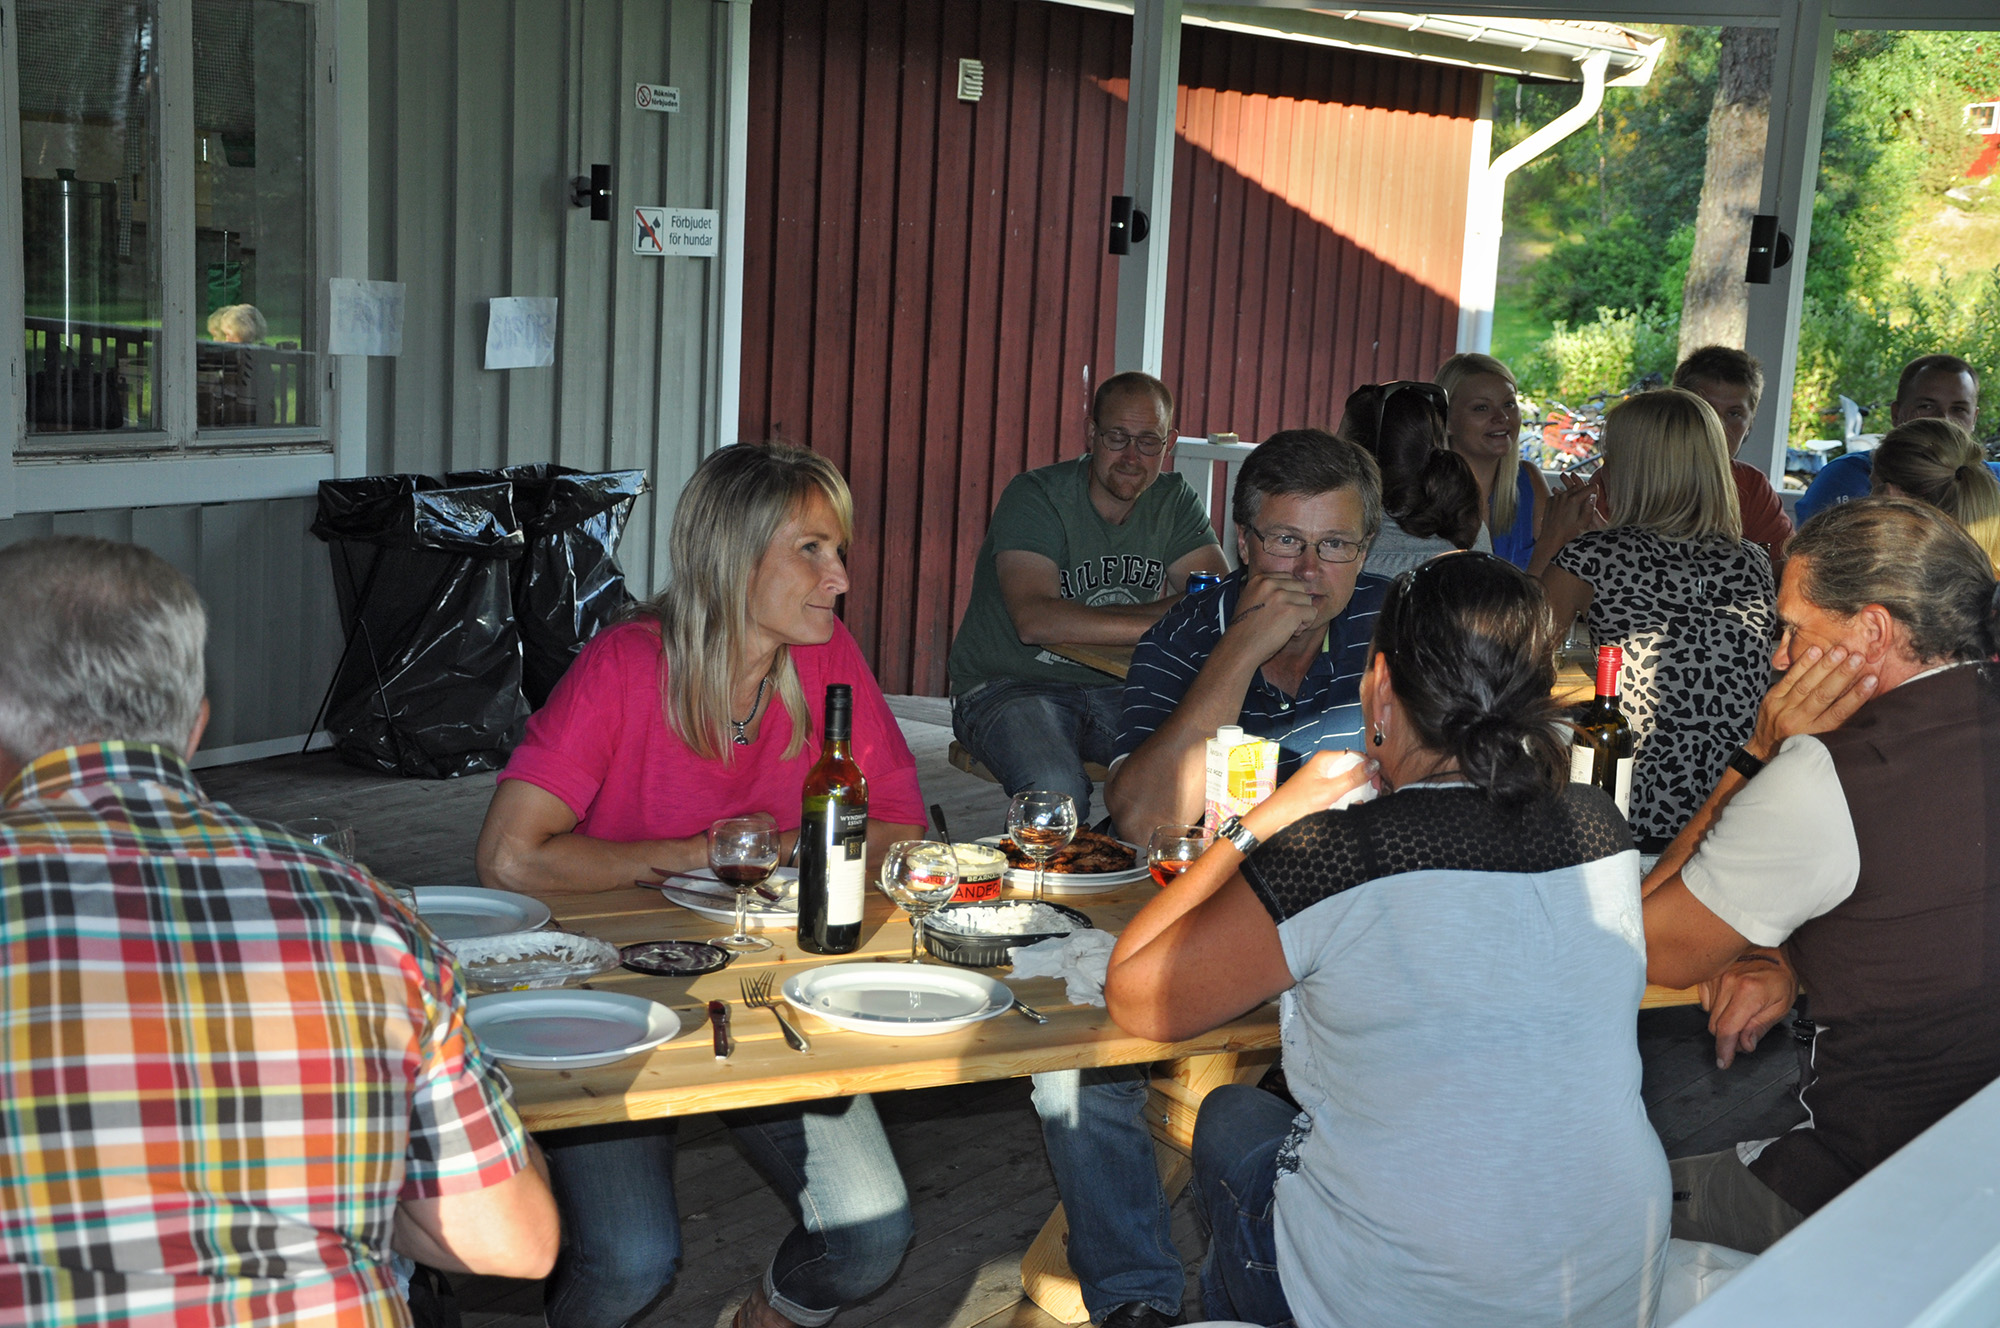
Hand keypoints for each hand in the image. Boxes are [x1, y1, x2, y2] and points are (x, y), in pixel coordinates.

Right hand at [1225, 571, 1319, 659]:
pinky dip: (1306, 624)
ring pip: (1307, 600)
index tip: (1278, 610)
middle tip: (1284, 620)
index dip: (1288, 596)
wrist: (1240, 648)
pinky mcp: (1292, 611)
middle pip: (1300, 588)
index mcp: (1260, 579)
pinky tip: (1291, 631)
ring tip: (1287, 627)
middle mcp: (1270, 584)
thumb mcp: (1251, 599)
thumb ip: (1269, 591)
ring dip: (1301, 615)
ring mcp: (1281, 597)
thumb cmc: (1246, 629)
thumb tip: (1293, 592)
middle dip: (1296, 604)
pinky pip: (1312, 613)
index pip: (1288, 579)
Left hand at [1242, 750, 1379, 842]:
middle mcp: (1324, 765)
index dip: (1369, 769)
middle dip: (1363, 782)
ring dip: (1355, 792)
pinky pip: (1339, 791)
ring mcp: (1322, 778)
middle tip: (1371, 796)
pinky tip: (1347, 807)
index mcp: (1326, 759)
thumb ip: (1353, 778)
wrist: (1276, 818)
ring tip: (1358, 804)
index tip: (1378, 785)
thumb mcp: (1330, 790)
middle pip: (1353, 769)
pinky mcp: (1320, 790)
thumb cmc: (1298, 803)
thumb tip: (1374, 764)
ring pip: (1347, 781)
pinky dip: (1346, 798)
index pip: (1356, 757)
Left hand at [1539, 472, 1606, 553]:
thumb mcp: (1584, 522)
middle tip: (1586, 502)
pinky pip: (1560, 495)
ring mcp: (1556, 497)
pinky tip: (1565, 509)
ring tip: (1575, 508)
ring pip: (1569, 490)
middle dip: (1584, 492)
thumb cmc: (1568, 533)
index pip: (1590, 487)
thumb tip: (1593, 496)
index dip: (1595, 491)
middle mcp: (1564, 496)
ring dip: (1574, 495)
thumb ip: (1590, 508)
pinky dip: (1564, 499)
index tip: (1595, 497)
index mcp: (1574, 500)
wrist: (1551, 539)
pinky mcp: (1550, 500)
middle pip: (1579, 486)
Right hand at [1699, 950, 1797, 1068]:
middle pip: (1716, 1026)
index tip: (1724, 1062)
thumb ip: (1760, 1027)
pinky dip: (1716, 1008)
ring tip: (1741, 1014)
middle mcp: (1727, 983)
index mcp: (1748, 993)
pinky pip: (1705, 1003)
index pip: (1728, 1029)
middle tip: (1744, 1036)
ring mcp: (1715, 978)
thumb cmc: (1779, 977)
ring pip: (1710, 1016)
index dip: (1724, 1050)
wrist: (1769, 949)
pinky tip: (1730, 1001)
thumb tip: (1745, 1045)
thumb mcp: (1781, 1006)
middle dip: (1728, 1037)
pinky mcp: (1707, 975)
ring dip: (1723, 1022)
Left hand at [1749, 644, 1877, 760]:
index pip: (1839, 712)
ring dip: (1825, 665)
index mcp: (1814, 734)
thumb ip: (1840, 724)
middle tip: (1858, 658)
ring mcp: (1782, 709)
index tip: (1872, 680)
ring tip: (1841, 651)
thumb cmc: (1799, 744)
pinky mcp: (1771, 699)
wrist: (1764, 750)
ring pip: (1807, 684)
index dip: (1856, 695)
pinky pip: (1789, 678)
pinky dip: (1802, 664)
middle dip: (1842, 675)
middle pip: (1823, 695)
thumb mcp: (1821, 740)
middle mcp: (1797, 721)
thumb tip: (1867, 703)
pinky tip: (1815, 651)